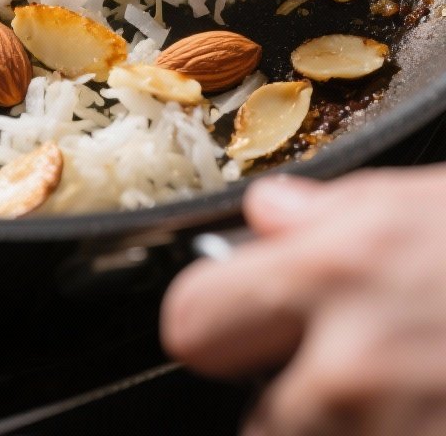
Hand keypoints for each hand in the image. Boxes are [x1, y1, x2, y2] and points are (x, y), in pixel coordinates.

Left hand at [160, 167, 445, 435]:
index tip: (227, 321)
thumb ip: (329, 213)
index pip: (194, 319)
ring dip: (348, 426)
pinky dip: (395, 434)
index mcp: (334, 272)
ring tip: (401, 382)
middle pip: (257, 421)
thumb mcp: (419, 204)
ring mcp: (389, 430)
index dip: (207, 320)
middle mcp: (348, 365)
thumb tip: (266, 211)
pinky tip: (426, 403)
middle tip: (329, 367)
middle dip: (282, 400)